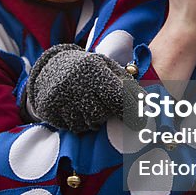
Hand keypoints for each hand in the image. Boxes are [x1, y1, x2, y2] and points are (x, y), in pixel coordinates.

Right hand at [26, 45, 140, 132]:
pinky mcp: (48, 108)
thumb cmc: (89, 69)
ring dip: (91, 121)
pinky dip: (77, 123)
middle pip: (101, 115)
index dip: (130, 112)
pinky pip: (70, 128)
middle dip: (107, 115)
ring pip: (85, 125)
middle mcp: (74, 81)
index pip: (117, 96)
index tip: (139, 123)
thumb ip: (127, 84)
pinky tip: (75, 110)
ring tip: (88, 106)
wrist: (52, 66)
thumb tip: (147, 104)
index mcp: (93, 67)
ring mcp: (59, 96)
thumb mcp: (108, 69)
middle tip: (105, 107)